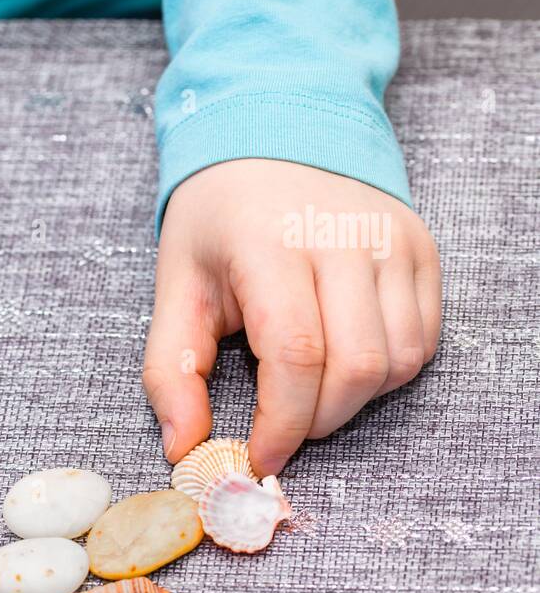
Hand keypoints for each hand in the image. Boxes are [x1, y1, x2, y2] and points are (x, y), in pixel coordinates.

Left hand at [143, 158, 440, 475]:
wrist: (273, 134)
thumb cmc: (218, 221)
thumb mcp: (174, 287)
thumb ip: (171, 371)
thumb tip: (183, 449)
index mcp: (270, 245)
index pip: (295, 356)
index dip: (281, 423)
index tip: (259, 458)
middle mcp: (343, 237)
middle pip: (354, 368)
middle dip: (315, 421)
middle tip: (282, 427)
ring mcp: (391, 241)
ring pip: (397, 362)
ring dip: (352, 400)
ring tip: (308, 386)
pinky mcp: (420, 249)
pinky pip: (421, 340)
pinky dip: (384, 373)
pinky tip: (340, 359)